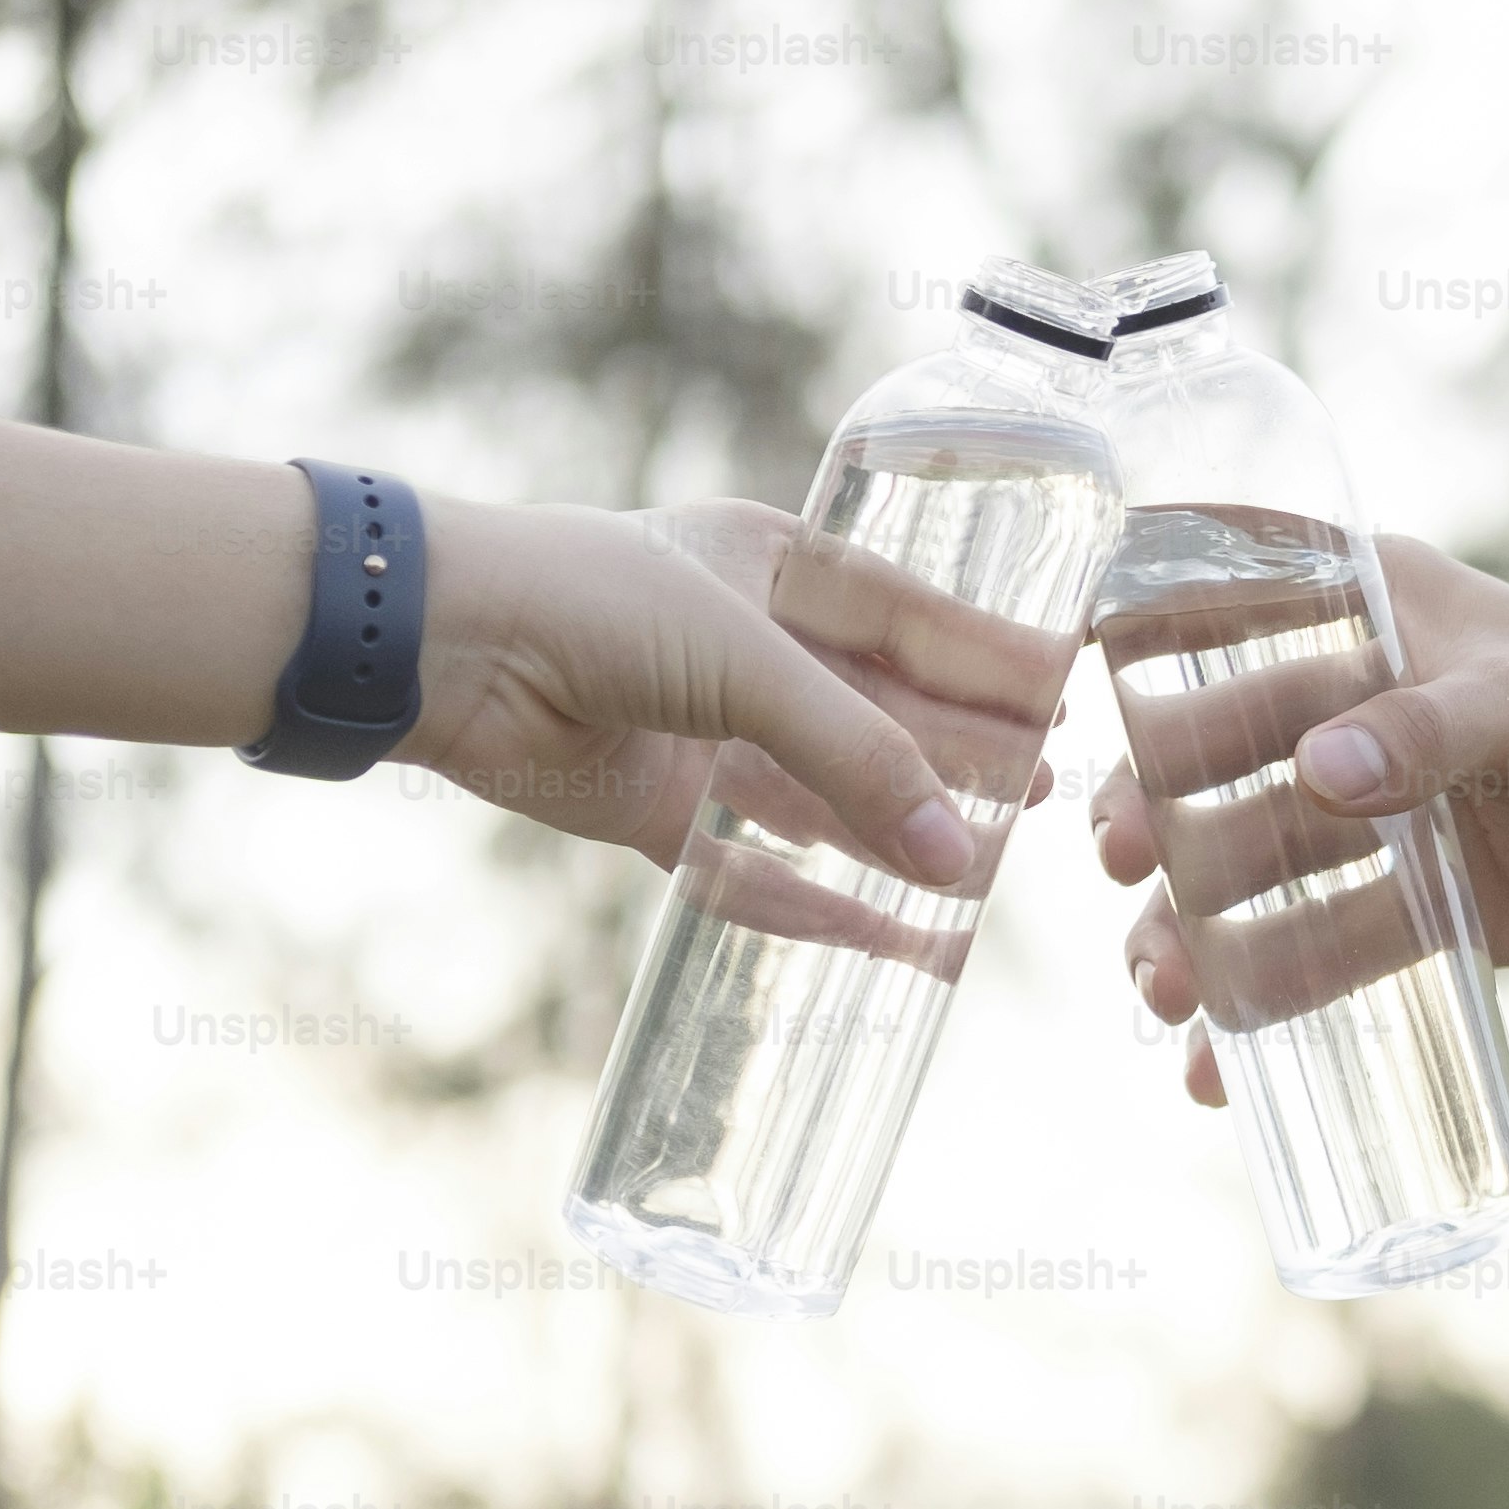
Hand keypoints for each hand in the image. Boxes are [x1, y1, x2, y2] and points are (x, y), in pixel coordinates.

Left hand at [402, 494, 1077, 885]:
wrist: (442, 648)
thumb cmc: (594, 603)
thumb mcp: (751, 661)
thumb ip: (861, 760)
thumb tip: (961, 861)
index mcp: (776, 568)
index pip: (914, 620)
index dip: (989, 664)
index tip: (1066, 697)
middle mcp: (747, 648)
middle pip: (880, 716)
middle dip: (958, 760)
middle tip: (1042, 800)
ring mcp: (702, 733)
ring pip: (827, 798)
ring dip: (899, 837)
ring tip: (983, 874)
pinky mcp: (659, 810)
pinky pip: (761, 869)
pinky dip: (824, 906)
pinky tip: (893, 940)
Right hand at [1097, 536, 1508, 1102]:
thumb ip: (1435, 731)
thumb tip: (1319, 772)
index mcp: (1358, 613)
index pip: (1217, 592)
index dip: (1132, 626)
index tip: (1068, 671)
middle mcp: (1331, 710)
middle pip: (1197, 759)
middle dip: (1148, 816)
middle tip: (1125, 862)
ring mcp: (1347, 818)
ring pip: (1230, 873)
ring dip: (1180, 931)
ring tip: (1164, 989)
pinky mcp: (1381, 912)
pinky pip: (1296, 962)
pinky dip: (1250, 1015)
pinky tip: (1212, 1073)